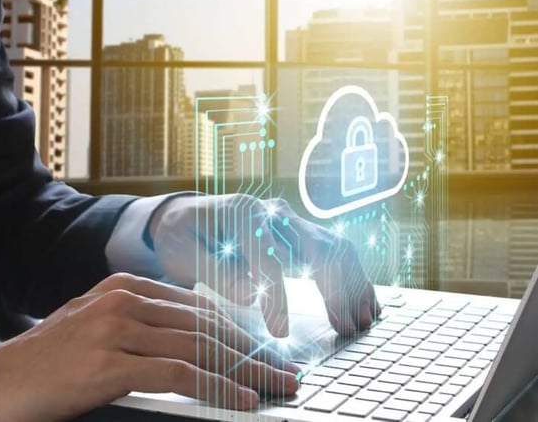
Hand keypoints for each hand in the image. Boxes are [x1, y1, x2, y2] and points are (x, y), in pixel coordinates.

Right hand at [0, 273, 299, 421]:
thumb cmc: (48, 361)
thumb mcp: (95, 327)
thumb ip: (140, 324)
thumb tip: (189, 339)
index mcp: (125, 287)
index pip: (199, 308)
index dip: (240, 332)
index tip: (267, 352)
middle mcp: (125, 300)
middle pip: (207, 326)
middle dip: (254, 352)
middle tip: (286, 372)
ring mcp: (117, 328)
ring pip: (201, 347)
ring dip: (247, 371)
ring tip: (276, 388)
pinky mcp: (110, 362)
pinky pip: (179, 373)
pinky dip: (217, 387)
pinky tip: (241, 400)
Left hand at [149, 194, 378, 336]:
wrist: (183, 217)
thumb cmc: (181, 237)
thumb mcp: (183, 254)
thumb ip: (216, 273)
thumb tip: (253, 295)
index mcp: (244, 212)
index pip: (269, 258)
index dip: (277, 297)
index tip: (281, 332)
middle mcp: (274, 212)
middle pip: (317, 246)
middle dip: (335, 288)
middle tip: (345, 327)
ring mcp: (290, 222)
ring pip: (334, 247)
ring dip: (352, 284)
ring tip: (361, 322)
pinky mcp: (298, 237)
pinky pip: (335, 253)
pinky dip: (352, 278)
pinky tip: (365, 305)